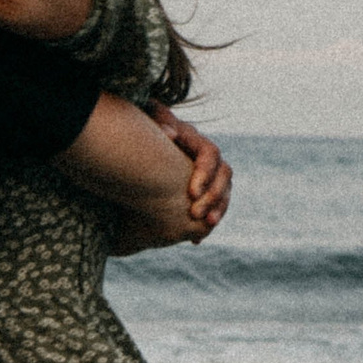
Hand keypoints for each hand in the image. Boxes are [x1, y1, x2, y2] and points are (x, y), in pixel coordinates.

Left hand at [150, 106, 230, 237]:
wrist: (138, 152)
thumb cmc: (142, 134)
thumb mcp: (149, 124)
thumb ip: (159, 122)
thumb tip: (169, 133)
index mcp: (195, 141)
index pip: (211, 155)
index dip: (205, 173)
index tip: (191, 193)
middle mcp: (207, 158)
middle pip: (224, 175)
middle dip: (213, 196)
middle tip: (195, 215)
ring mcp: (208, 175)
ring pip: (224, 192)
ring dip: (218, 210)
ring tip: (205, 227)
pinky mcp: (203, 192)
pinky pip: (213, 208)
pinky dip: (205, 225)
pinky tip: (195, 240)